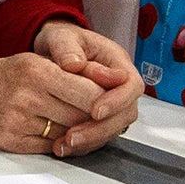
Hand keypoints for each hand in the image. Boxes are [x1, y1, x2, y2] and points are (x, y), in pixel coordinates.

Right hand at [0, 52, 104, 155]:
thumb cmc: (9, 75)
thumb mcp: (40, 62)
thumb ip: (76, 73)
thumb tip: (116, 83)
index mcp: (36, 72)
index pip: (90, 94)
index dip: (106, 101)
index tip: (109, 102)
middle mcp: (27, 97)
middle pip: (82, 118)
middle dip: (94, 119)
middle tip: (96, 115)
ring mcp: (18, 122)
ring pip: (70, 135)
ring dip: (79, 132)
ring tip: (74, 122)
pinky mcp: (12, 141)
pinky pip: (51, 147)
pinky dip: (60, 142)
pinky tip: (56, 132)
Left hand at [32, 19, 141, 154]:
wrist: (54, 49)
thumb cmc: (61, 40)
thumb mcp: (60, 37)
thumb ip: (66, 49)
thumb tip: (74, 64)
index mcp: (117, 62)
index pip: (131, 85)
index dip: (117, 101)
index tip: (95, 111)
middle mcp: (120, 85)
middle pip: (126, 113)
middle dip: (102, 128)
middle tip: (75, 136)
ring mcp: (112, 102)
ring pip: (114, 127)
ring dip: (92, 139)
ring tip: (66, 144)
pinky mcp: (100, 116)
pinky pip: (99, 133)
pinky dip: (83, 142)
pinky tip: (63, 146)